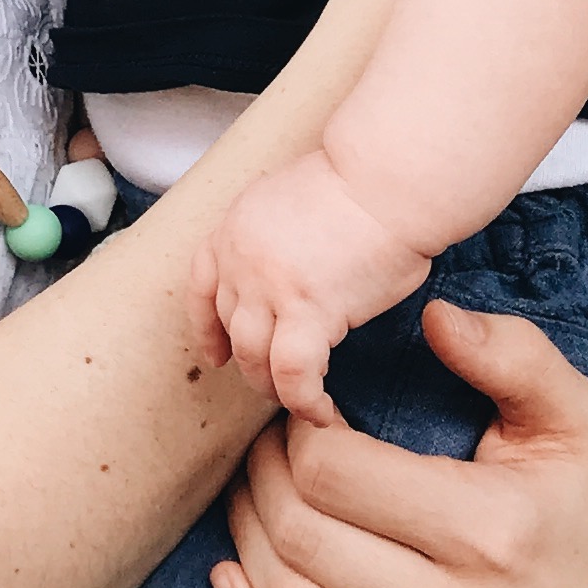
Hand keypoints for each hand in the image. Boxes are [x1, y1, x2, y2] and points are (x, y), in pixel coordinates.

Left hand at [187, 152, 428, 414]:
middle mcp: (241, 259)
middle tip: (273, 382)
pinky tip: (323, 412)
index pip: (201, 286)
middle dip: (248, 362)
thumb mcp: (290, 199)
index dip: (206, 326)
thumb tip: (290, 276)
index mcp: (235, 226)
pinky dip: (304, 400)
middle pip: (230, 327)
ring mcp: (269, 287)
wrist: (385, 176)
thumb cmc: (361, 184)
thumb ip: (277, 238)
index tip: (217, 352)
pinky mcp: (307, 311)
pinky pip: (292, 374)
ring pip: (253, 357)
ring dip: (273, 387)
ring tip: (299, 400)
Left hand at [209, 302, 587, 587]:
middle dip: (261, 482)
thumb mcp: (570, 418)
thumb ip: (512, 354)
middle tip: (262, 453)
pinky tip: (233, 582)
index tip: (299, 416)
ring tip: (252, 502)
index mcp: (495, 532)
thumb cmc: (579, 509)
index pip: (335, 474)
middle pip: (302, 539)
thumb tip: (435, 316)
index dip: (296, 434)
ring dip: (248, 545)